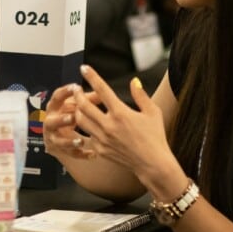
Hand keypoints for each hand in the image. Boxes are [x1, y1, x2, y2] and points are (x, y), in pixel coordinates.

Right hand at [43, 83, 100, 161]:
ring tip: (81, 141)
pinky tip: (92, 154)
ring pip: (58, 141)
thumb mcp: (77, 105)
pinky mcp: (59, 149)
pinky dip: (80, 154)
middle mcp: (50, 122)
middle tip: (72, 118)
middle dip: (61, 120)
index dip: (64, 92)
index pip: (56, 98)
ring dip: (69, 141)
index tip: (75, 87)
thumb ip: (88, 99)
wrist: (60, 134)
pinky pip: (69, 153)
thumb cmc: (70, 115)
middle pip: (52, 121)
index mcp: (54, 108)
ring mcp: (53, 137)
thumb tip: (100, 93)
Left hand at [71, 65, 175, 181]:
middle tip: (76, 89)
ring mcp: (102, 138)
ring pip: (80, 120)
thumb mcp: (153, 112)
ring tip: (78, 105)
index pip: (102, 89)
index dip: (91, 76)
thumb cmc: (155, 137)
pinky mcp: (100, 149)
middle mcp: (109, 125)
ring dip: (77, 110)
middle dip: (77, 94)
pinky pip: (87, 135)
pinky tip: (86, 123)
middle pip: (83, 105)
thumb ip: (141, 95)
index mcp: (121, 113)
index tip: (84, 68)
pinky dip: (85, 127)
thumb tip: (134, 81)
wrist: (152, 163)